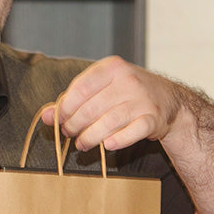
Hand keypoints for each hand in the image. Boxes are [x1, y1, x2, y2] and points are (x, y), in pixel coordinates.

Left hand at [43, 56, 183, 153]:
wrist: (168, 100)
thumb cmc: (128, 93)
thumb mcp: (102, 88)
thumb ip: (74, 100)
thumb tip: (46, 116)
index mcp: (112, 67)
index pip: (80, 88)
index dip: (65, 108)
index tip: (59, 120)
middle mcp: (129, 80)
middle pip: (92, 108)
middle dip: (75, 125)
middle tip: (70, 134)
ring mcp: (143, 100)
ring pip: (109, 121)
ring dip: (90, 137)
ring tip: (82, 144)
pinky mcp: (153, 119)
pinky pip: (132, 132)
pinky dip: (117, 140)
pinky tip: (107, 145)